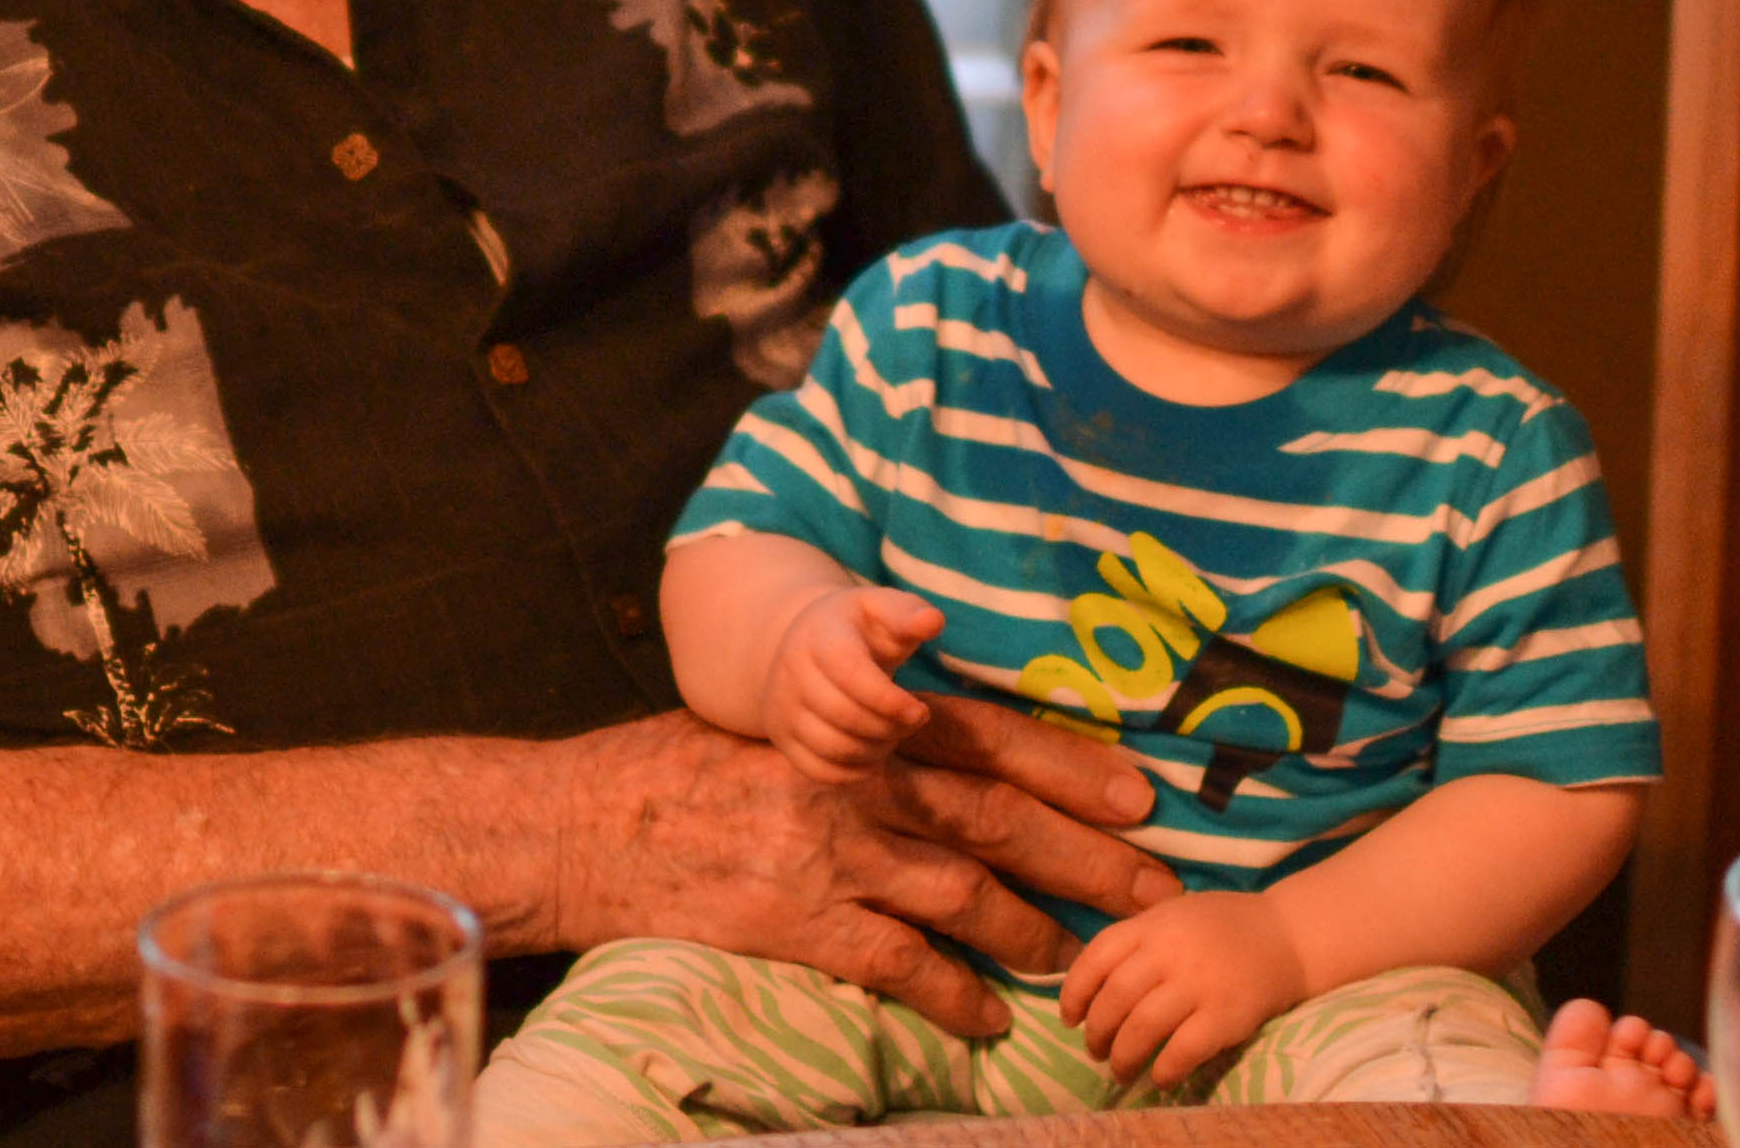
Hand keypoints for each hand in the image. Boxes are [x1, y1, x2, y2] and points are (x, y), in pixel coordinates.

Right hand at [551, 708, 1178, 1038]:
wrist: (582, 823)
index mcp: (851, 724)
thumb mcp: (765, 720)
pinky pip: (900, 966)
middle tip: (1156, 890)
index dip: (1068, 768)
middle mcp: (853, 783)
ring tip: (1082, 960)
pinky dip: (954, 995)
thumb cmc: (671, 766)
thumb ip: (848, 726)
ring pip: (963, 896)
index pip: (984, 738)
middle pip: (997, 818)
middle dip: (1086, 856)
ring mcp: (828, 854)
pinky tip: (991, 1019)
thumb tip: (924, 729)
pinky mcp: (798, 922)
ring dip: (1033, 932)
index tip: (1139, 796)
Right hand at [760, 587, 938, 781]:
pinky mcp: (780, 735)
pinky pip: (820, 771)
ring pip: (833, 748)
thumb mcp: (881, 610)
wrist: (807, 642)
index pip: (849, 672)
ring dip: (875, 750)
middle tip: (911, 719)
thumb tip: (933, 621)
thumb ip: (908, 613)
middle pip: (844, 715)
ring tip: (891, 732)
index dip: (888, 699)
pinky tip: (871, 749)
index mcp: (819, 634)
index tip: (921, 711)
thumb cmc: (858, 629)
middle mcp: (790, 670)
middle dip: (890, 726)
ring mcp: (780, 705)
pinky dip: (854, 771)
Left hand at [1059, 890, 1306, 1087]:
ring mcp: (1199, 983)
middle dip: (1098, 1032)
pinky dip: (1165, 1070)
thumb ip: (1137, 942)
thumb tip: (1093, 986)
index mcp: (1152, 925)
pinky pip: (1184, 1050)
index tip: (1069, 1018)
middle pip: (1116, 997)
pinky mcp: (1228, 1015)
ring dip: (1124, 1056)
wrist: (1288, 935)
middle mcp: (1170, 951)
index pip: (1097, 957)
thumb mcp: (1172, 916)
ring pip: (1143, 1026)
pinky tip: (1160, 1079)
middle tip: (1096, 1051)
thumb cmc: (1223, 927)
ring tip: (1120, 1071)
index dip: (1075, 992)